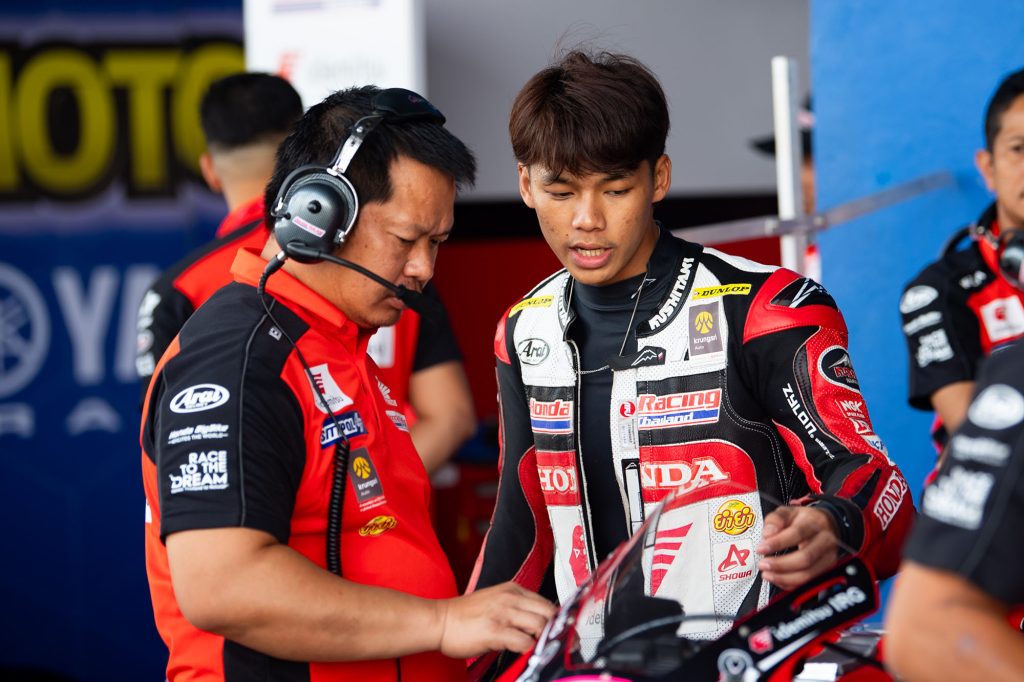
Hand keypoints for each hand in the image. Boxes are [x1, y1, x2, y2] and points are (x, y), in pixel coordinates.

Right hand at [437, 582, 556, 658]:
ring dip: (542, 640)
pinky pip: (524, 641)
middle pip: (548, 612)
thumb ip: (516, 608)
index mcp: (512, 589)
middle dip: (555, 630)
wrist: (440, 620)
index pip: (546, 603)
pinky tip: (524, 653)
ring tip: (538, 649)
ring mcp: (503, 613)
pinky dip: (529, 650)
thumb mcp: (495, 601)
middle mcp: (510, 598)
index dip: (556, 620)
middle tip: (555, 644)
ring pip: (540, 625)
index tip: (560, 633)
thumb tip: (538, 624)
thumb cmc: (464, 615)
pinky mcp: (495, 630)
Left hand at [756, 505, 838, 589]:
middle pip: (805, 558)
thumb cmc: (805, 520)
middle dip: (780, 564)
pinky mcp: (827, 569)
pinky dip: (791, 584)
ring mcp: (829, 557)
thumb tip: (767, 534)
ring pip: (808, 574)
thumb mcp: (788, 512)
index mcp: (815, 522)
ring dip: (784, 578)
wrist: (828, 525)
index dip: (777, 543)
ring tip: (767, 574)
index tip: (761, 548)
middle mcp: (825, 540)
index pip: (797, 534)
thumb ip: (775, 520)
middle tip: (763, 565)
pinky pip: (809, 582)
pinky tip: (778, 579)